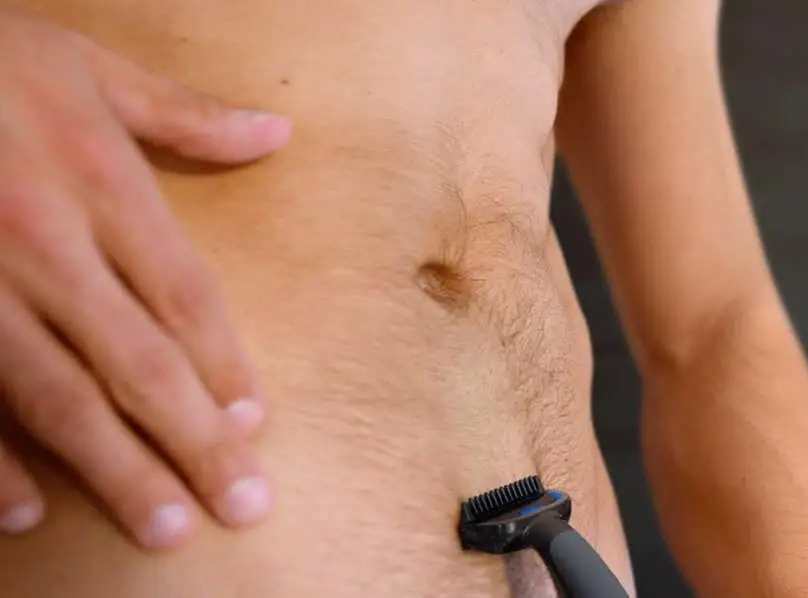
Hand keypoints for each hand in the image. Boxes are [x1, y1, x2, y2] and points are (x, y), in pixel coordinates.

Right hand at [0, 8, 290, 548]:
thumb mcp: (90, 68)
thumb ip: (185, 115)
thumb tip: (275, 133)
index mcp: (101, 182)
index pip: (185, 295)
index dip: (225, 365)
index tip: (255, 424)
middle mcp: (46, 241)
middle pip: (139, 361)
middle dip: (194, 441)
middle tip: (242, 505)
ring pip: (56, 393)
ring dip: (114, 467)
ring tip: (164, 527)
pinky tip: (25, 512)